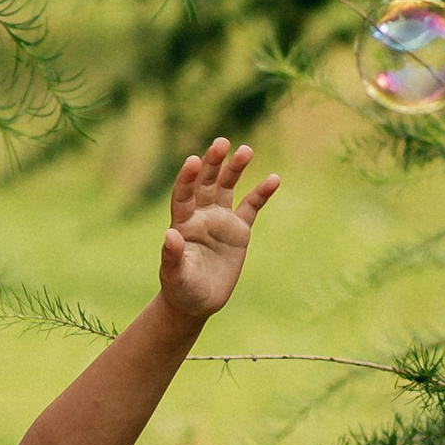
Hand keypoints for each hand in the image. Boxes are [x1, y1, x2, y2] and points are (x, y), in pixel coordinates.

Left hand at [159, 139, 278, 324]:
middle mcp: (200, 215)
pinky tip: (274, 178)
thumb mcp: (174, 275)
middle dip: (213, 163)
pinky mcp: (239, 230)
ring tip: (246, 150)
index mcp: (182, 222)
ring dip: (235, 169)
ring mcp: (220, 220)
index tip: (192, 160)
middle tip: (222, 143)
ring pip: (227, 187)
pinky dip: (262, 193)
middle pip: (206, 183)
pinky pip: (251, 206)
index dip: (187, 178)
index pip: (184, 194)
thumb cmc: (181, 288)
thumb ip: (171, 255)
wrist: (198, 301)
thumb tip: (170, 234)